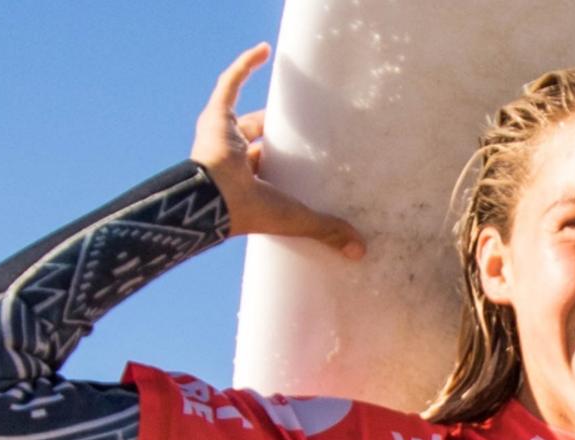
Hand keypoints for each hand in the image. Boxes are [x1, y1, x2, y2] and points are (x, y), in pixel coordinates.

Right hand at [190, 43, 364, 258]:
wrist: (215, 197)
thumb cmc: (251, 211)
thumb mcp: (297, 219)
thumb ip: (326, 230)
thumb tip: (360, 253)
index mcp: (248, 188)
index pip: (267, 174)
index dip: (283, 169)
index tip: (303, 165)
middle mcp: (232, 163)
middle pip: (256, 147)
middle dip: (275, 141)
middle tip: (304, 134)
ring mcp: (220, 138)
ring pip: (245, 119)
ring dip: (268, 112)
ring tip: (299, 98)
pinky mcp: (214, 117)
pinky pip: (228, 84)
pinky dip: (244, 66)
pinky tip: (265, 50)